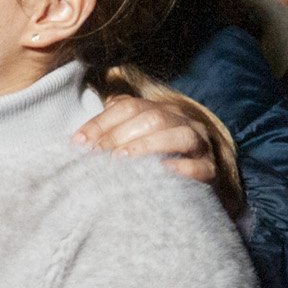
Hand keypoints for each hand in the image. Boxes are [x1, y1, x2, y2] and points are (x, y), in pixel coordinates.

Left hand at [75, 95, 215, 186]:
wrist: (191, 181)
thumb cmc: (151, 160)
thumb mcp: (131, 141)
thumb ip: (110, 133)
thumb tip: (78, 141)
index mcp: (160, 110)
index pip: (127, 106)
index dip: (100, 122)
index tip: (78, 142)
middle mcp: (181, 122)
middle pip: (152, 118)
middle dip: (120, 134)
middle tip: (97, 154)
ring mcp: (200, 145)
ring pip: (180, 136)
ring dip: (147, 145)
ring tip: (121, 159)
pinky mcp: (209, 169)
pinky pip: (199, 166)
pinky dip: (181, 168)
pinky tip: (160, 172)